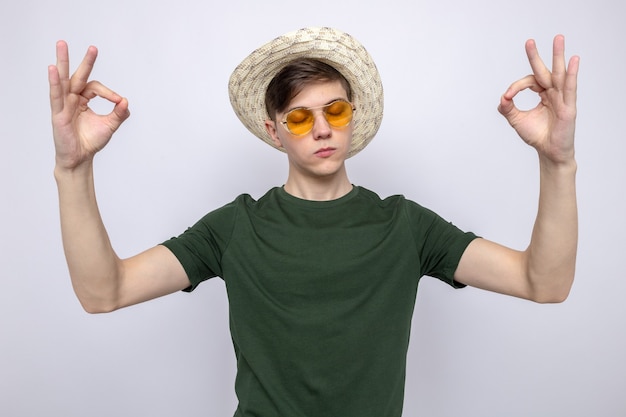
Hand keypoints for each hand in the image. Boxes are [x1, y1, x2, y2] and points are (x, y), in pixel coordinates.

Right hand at [49, 41, 129, 169]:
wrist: (81, 159)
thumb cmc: (91, 141)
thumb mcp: (110, 125)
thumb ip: (119, 113)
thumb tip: (126, 101)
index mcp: (83, 100)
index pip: (95, 87)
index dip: (109, 93)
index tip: (119, 102)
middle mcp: (72, 99)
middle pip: (78, 76)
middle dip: (85, 62)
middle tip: (93, 47)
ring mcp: (64, 105)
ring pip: (63, 80)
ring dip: (62, 61)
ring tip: (62, 44)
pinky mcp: (58, 113)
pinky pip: (55, 95)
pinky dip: (54, 82)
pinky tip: (53, 69)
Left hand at [498, 35, 579, 163]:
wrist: (548, 152)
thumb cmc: (536, 136)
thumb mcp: (517, 120)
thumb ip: (508, 108)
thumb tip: (502, 97)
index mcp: (543, 94)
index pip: (530, 81)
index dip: (516, 86)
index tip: (507, 96)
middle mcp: (553, 93)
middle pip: (545, 70)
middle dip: (537, 56)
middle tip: (529, 41)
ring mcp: (562, 98)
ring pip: (559, 74)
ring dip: (558, 56)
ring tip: (559, 38)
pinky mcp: (568, 107)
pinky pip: (570, 88)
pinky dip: (572, 74)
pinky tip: (573, 61)